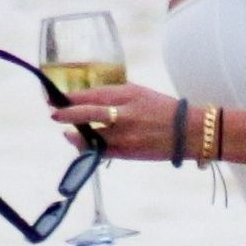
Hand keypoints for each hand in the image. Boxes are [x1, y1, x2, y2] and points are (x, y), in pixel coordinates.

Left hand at [51, 83, 179, 162]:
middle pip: (86, 112)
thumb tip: (92, 99)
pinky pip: (100, 151)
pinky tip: (81, 144)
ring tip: (68, 133)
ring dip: (75, 134)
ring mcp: (125, 135)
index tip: (58, 97)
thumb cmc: (166, 110)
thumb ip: (118, 95)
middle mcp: (124, 114)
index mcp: (128, 95)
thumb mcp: (141, 94)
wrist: (191, 132)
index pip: (92, 94)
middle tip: (54, 113)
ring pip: (90, 135)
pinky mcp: (128, 152)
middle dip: (66, 113)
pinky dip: (87, 148)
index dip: (72, 97)